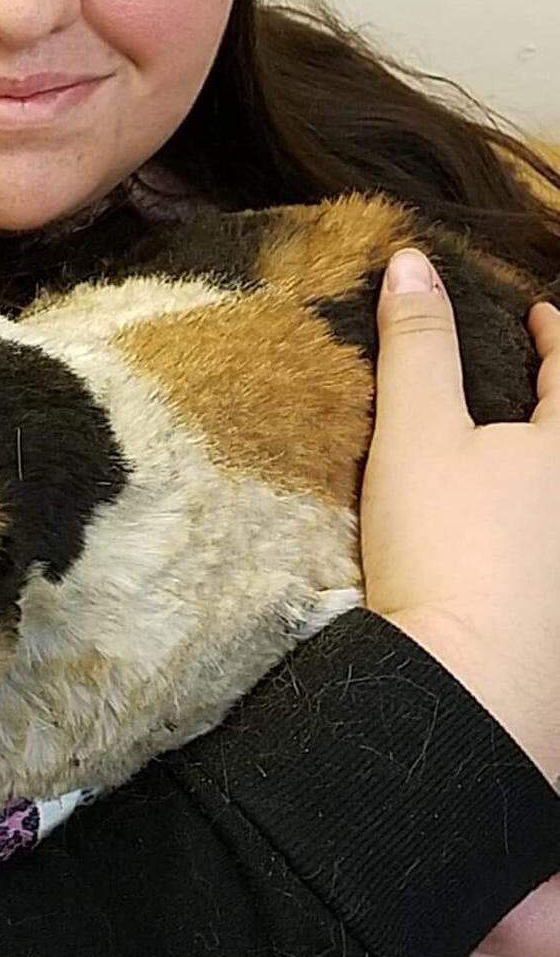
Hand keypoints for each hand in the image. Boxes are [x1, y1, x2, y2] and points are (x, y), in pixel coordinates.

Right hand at [359, 250, 559, 784]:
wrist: (467, 695)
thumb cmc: (450, 552)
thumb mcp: (417, 435)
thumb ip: (417, 347)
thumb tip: (411, 261)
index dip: (555, 336)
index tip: (540, 314)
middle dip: (547, 406)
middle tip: (526, 378)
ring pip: (550, 500)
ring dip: (534, 473)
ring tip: (506, 456)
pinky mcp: (552, 621)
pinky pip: (542, 550)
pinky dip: (527, 527)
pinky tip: (494, 540)